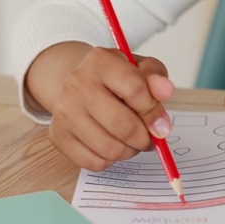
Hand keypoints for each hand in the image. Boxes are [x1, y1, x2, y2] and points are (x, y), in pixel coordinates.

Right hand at [41, 45, 175, 170]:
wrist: (81, 85)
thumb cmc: (117, 78)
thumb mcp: (140, 69)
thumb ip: (156, 78)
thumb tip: (166, 90)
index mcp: (100, 61)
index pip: (135, 90)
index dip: (154, 112)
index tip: (162, 124)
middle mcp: (77, 83)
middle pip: (122, 125)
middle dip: (144, 138)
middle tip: (149, 138)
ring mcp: (64, 111)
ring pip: (109, 148)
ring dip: (129, 151)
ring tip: (132, 141)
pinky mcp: (58, 136)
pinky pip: (94, 162)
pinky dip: (110, 160)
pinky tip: (112, 145)